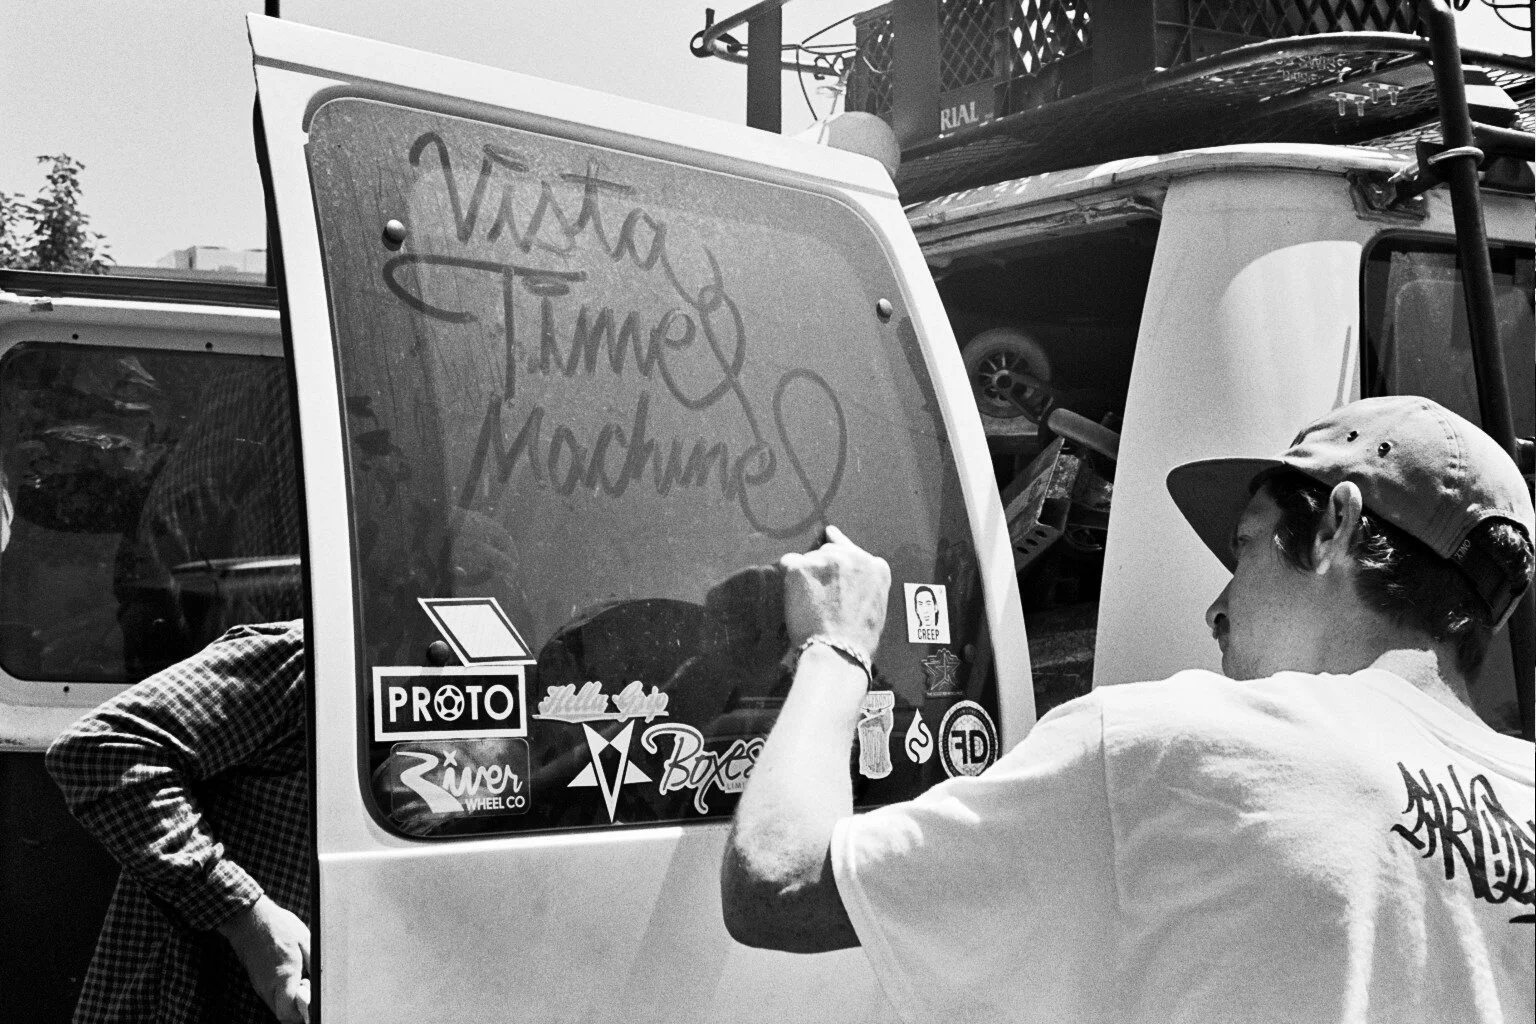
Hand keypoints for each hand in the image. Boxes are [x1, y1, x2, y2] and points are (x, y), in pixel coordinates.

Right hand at [218, 895, 310, 1023]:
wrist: (249, 919)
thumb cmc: (279, 926)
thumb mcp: (305, 940)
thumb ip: (314, 964)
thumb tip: (323, 980)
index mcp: (283, 976)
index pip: (289, 1013)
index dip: (303, 1016)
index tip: (314, 1007)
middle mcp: (268, 986)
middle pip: (282, 1015)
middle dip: (297, 1013)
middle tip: (310, 998)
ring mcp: (260, 985)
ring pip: (275, 1007)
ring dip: (289, 1005)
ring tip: (303, 985)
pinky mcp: (256, 981)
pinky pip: (270, 997)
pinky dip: (282, 997)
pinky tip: (292, 980)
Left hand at [778, 525, 890, 656]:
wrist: (838, 652)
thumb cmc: (858, 639)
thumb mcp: (876, 605)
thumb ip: (864, 583)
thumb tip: (847, 578)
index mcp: (876, 567)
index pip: (852, 549)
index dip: (839, 554)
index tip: (830, 540)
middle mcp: (852, 557)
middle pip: (829, 551)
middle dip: (823, 568)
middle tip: (820, 595)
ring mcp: (826, 560)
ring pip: (809, 558)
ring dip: (807, 575)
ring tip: (810, 604)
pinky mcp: (802, 567)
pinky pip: (789, 563)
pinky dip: (789, 578)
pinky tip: (795, 596)